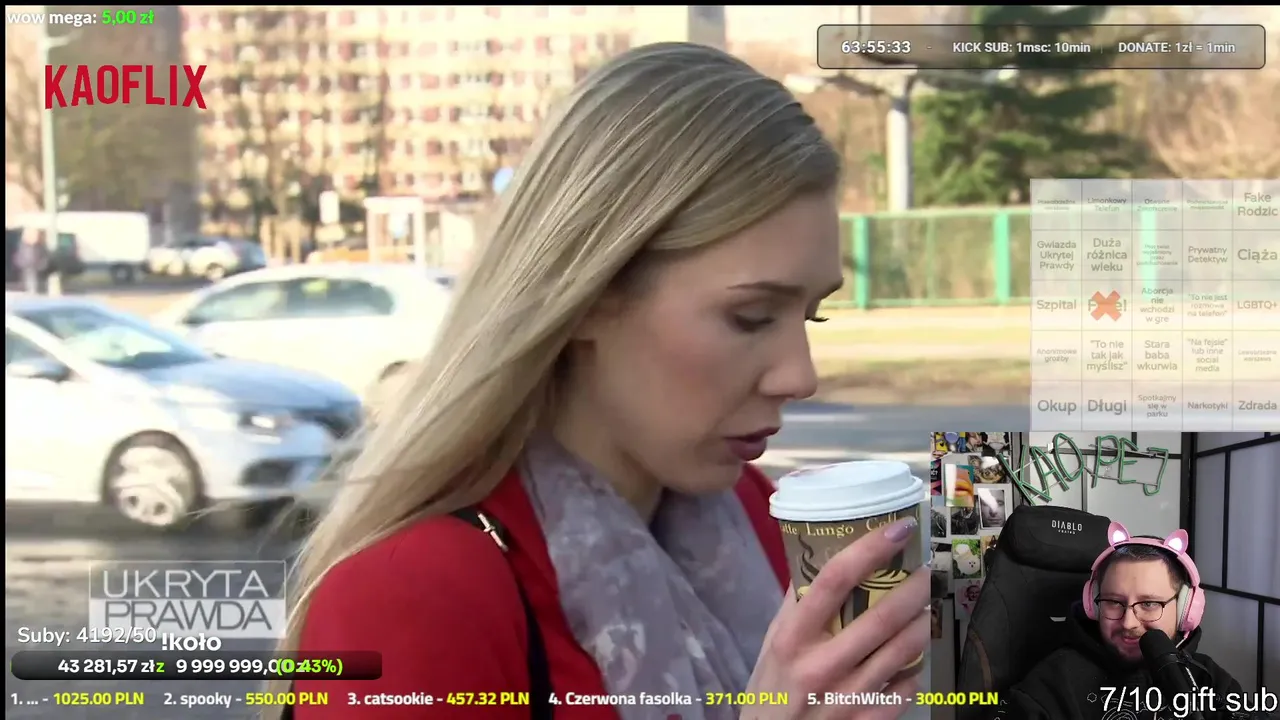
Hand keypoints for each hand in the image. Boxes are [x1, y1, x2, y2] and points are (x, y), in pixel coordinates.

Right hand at [743, 516, 929, 718]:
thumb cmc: (770, 687)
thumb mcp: (772, 642)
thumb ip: (796, 605)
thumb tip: (821, 558)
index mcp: (792, 637)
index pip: (834, 581)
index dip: (870, 549)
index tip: (898, 529)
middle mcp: (821, 666)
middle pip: (882, 616)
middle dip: (914, 588)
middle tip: (925, 570)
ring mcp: (848, 698)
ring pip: (904, 650)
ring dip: (922, 621)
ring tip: (925, 606)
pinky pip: (908, 688)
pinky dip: (915, 668)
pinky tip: (912, 656)